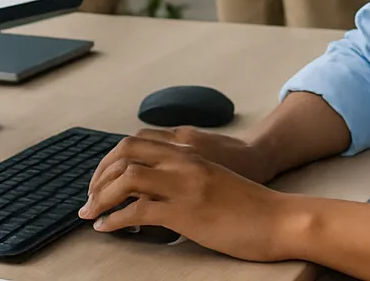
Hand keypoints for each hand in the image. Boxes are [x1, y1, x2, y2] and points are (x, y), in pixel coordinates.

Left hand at [79, 132, 302, 261]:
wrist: (280, 218)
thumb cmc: (249, 205)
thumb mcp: (212, 178)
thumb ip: (185, 174)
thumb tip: (154, 191)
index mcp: (189, 151)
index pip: (136, 141)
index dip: (110, 159)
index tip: (99, 180)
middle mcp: (183, 161)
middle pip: (124, 152)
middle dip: (98, 175)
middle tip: (89, 197)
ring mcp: (184, 185)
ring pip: (126, 178)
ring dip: (100, 197)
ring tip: (90, 213)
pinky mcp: (186, 212)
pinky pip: (138, 212)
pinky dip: (114, 220)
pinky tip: (107, 228)